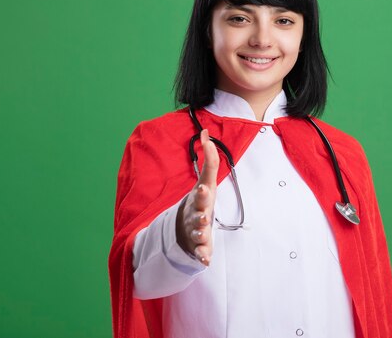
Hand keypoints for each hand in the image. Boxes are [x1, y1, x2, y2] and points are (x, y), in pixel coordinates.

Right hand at [176, 129, 219, 265]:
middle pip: (197, 214)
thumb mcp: (206, 181)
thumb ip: (209, 159)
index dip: (203, 191)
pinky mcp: (198, 247)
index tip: (204, 188)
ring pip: (197, 233)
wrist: (182, 228)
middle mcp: (196, 215)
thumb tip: (205, 131)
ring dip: (200, 233)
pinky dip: (202, 256)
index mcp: (199, 199)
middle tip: (203, 213)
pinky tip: (205, 261)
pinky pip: (200, 253)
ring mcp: (195, 231)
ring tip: (203, 233)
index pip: (201, 193)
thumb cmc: (199, 202)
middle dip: (199, 212)